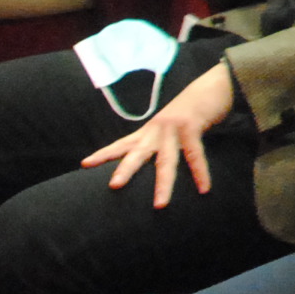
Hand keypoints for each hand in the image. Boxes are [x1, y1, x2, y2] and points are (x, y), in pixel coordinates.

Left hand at [82, 61, 233, 207]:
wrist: (210, 87)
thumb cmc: (189, 112)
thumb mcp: (168, 128)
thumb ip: (159, 143)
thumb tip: (152, 162)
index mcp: (148, 132)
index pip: (121, 144)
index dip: (103, 154)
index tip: (84, 164)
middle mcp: (156, 130)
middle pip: (137, 153)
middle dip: (126, 170)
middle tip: (114, 186)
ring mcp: (173, 129)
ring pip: (166, 161)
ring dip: (164, 184)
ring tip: (160, 205)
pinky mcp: (192, 127)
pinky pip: (196, 155)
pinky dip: (201, 173)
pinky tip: (204, 189)